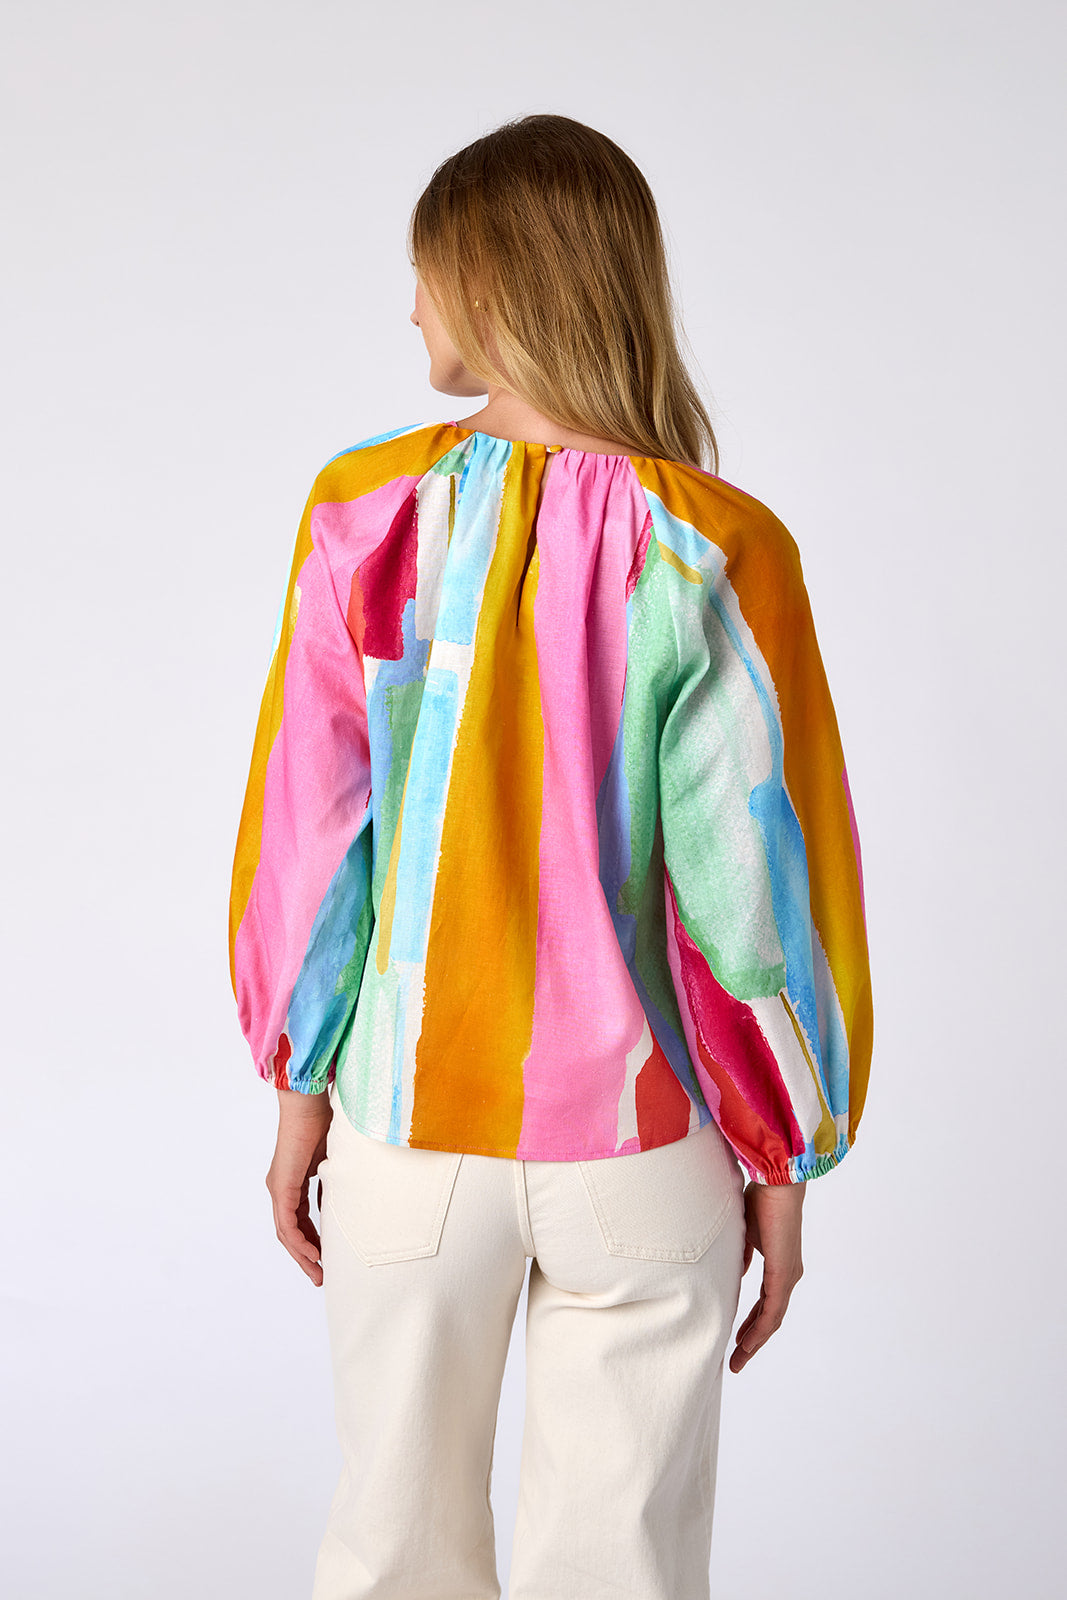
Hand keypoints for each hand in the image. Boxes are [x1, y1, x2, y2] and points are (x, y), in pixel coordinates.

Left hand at [265, 1087, 332, 1285]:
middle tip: (319, 1276)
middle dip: (305, 1257)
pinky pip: (288, 1224)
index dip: (311, 1242)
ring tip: (317, 1273)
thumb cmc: (322, 1123)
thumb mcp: (330, 1162)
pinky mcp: (281, 1187)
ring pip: (286, 1233)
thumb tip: (338, 1203)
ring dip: (302, 1255)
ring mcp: (278, 1189)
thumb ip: (330, 1184)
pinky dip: (300, 1241)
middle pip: (289, 1233)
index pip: (298, 1222)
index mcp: (290, 1183)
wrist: (308, 1104)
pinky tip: (313, 1254)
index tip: (325, 1258)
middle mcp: (280, 1189)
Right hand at [728, 1179, 804, 1373]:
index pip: (765, 1303)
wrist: (776, 1184)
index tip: (737, 1338)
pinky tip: (748, 1344)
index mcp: (780, 1266)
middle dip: (752, 1340)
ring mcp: (788, 1277)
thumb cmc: (761, 1200)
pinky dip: (760, 1330)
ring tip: (739, 1360)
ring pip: (772, 1320)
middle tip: (737, 1360)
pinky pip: (773, 1311)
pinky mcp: (785, 1276)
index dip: (751, 1322)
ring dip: (755, 1341)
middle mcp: (788, 1276)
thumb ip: (742, 1255)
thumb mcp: (745, 1233)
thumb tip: (737, 1271)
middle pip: (770, 1317)